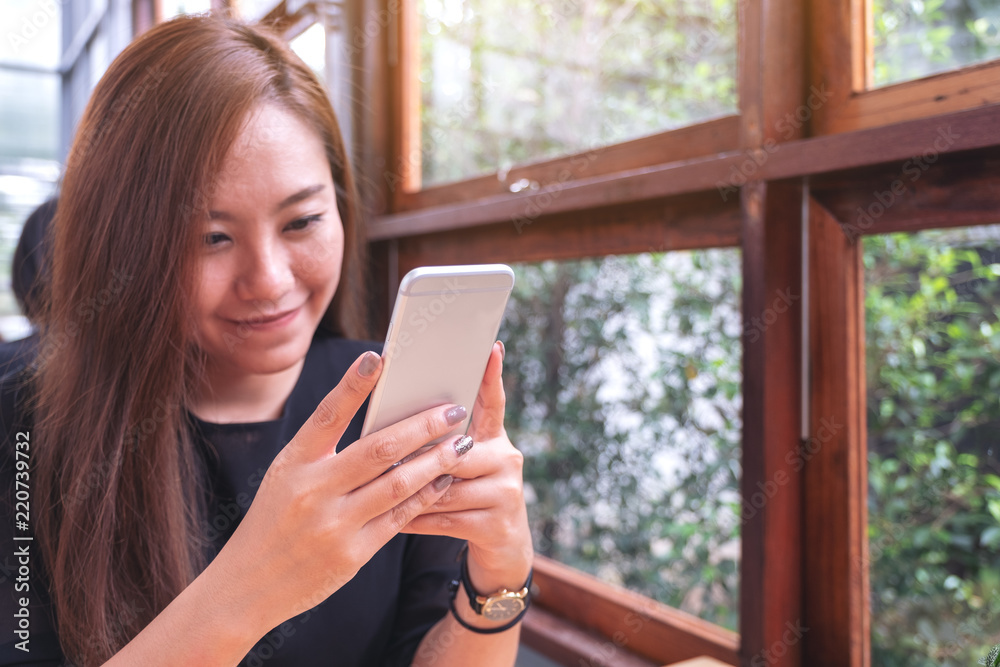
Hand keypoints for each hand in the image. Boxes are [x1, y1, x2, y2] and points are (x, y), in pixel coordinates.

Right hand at [209, 351, 473, 632]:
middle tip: (453, 409)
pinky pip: (400, 518)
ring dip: (436, 461)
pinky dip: (426, 495)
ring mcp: (334, 524)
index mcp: (294, 463)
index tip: (379, 358)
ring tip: (462, 443)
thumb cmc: (273, 520)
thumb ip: (326, 451)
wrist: (247, 585)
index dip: (353, 385)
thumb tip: (382, 420)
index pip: (327, 415)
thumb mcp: (286, 477)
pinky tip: (444, 479)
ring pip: (398, 484)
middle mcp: (313, 491)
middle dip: (423, 426)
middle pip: (379, 449)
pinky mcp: (352, 554)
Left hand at [403, 341, 533, 593]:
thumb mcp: (464, 467)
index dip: (492, 376)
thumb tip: (397, 424)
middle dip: (418, 453)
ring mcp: (505, 492)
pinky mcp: (497, 525)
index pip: (493, 402)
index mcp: (495, 439)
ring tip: (372, 489)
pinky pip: (444, 520)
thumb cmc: (468, 500)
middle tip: (381, 450)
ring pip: (445, 487)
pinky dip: (414, 520)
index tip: (491, 347)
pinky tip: (389, 521)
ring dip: (408, 490)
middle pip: (455, 450)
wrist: (503, 549)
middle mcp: (507, 459)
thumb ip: (441, 445)